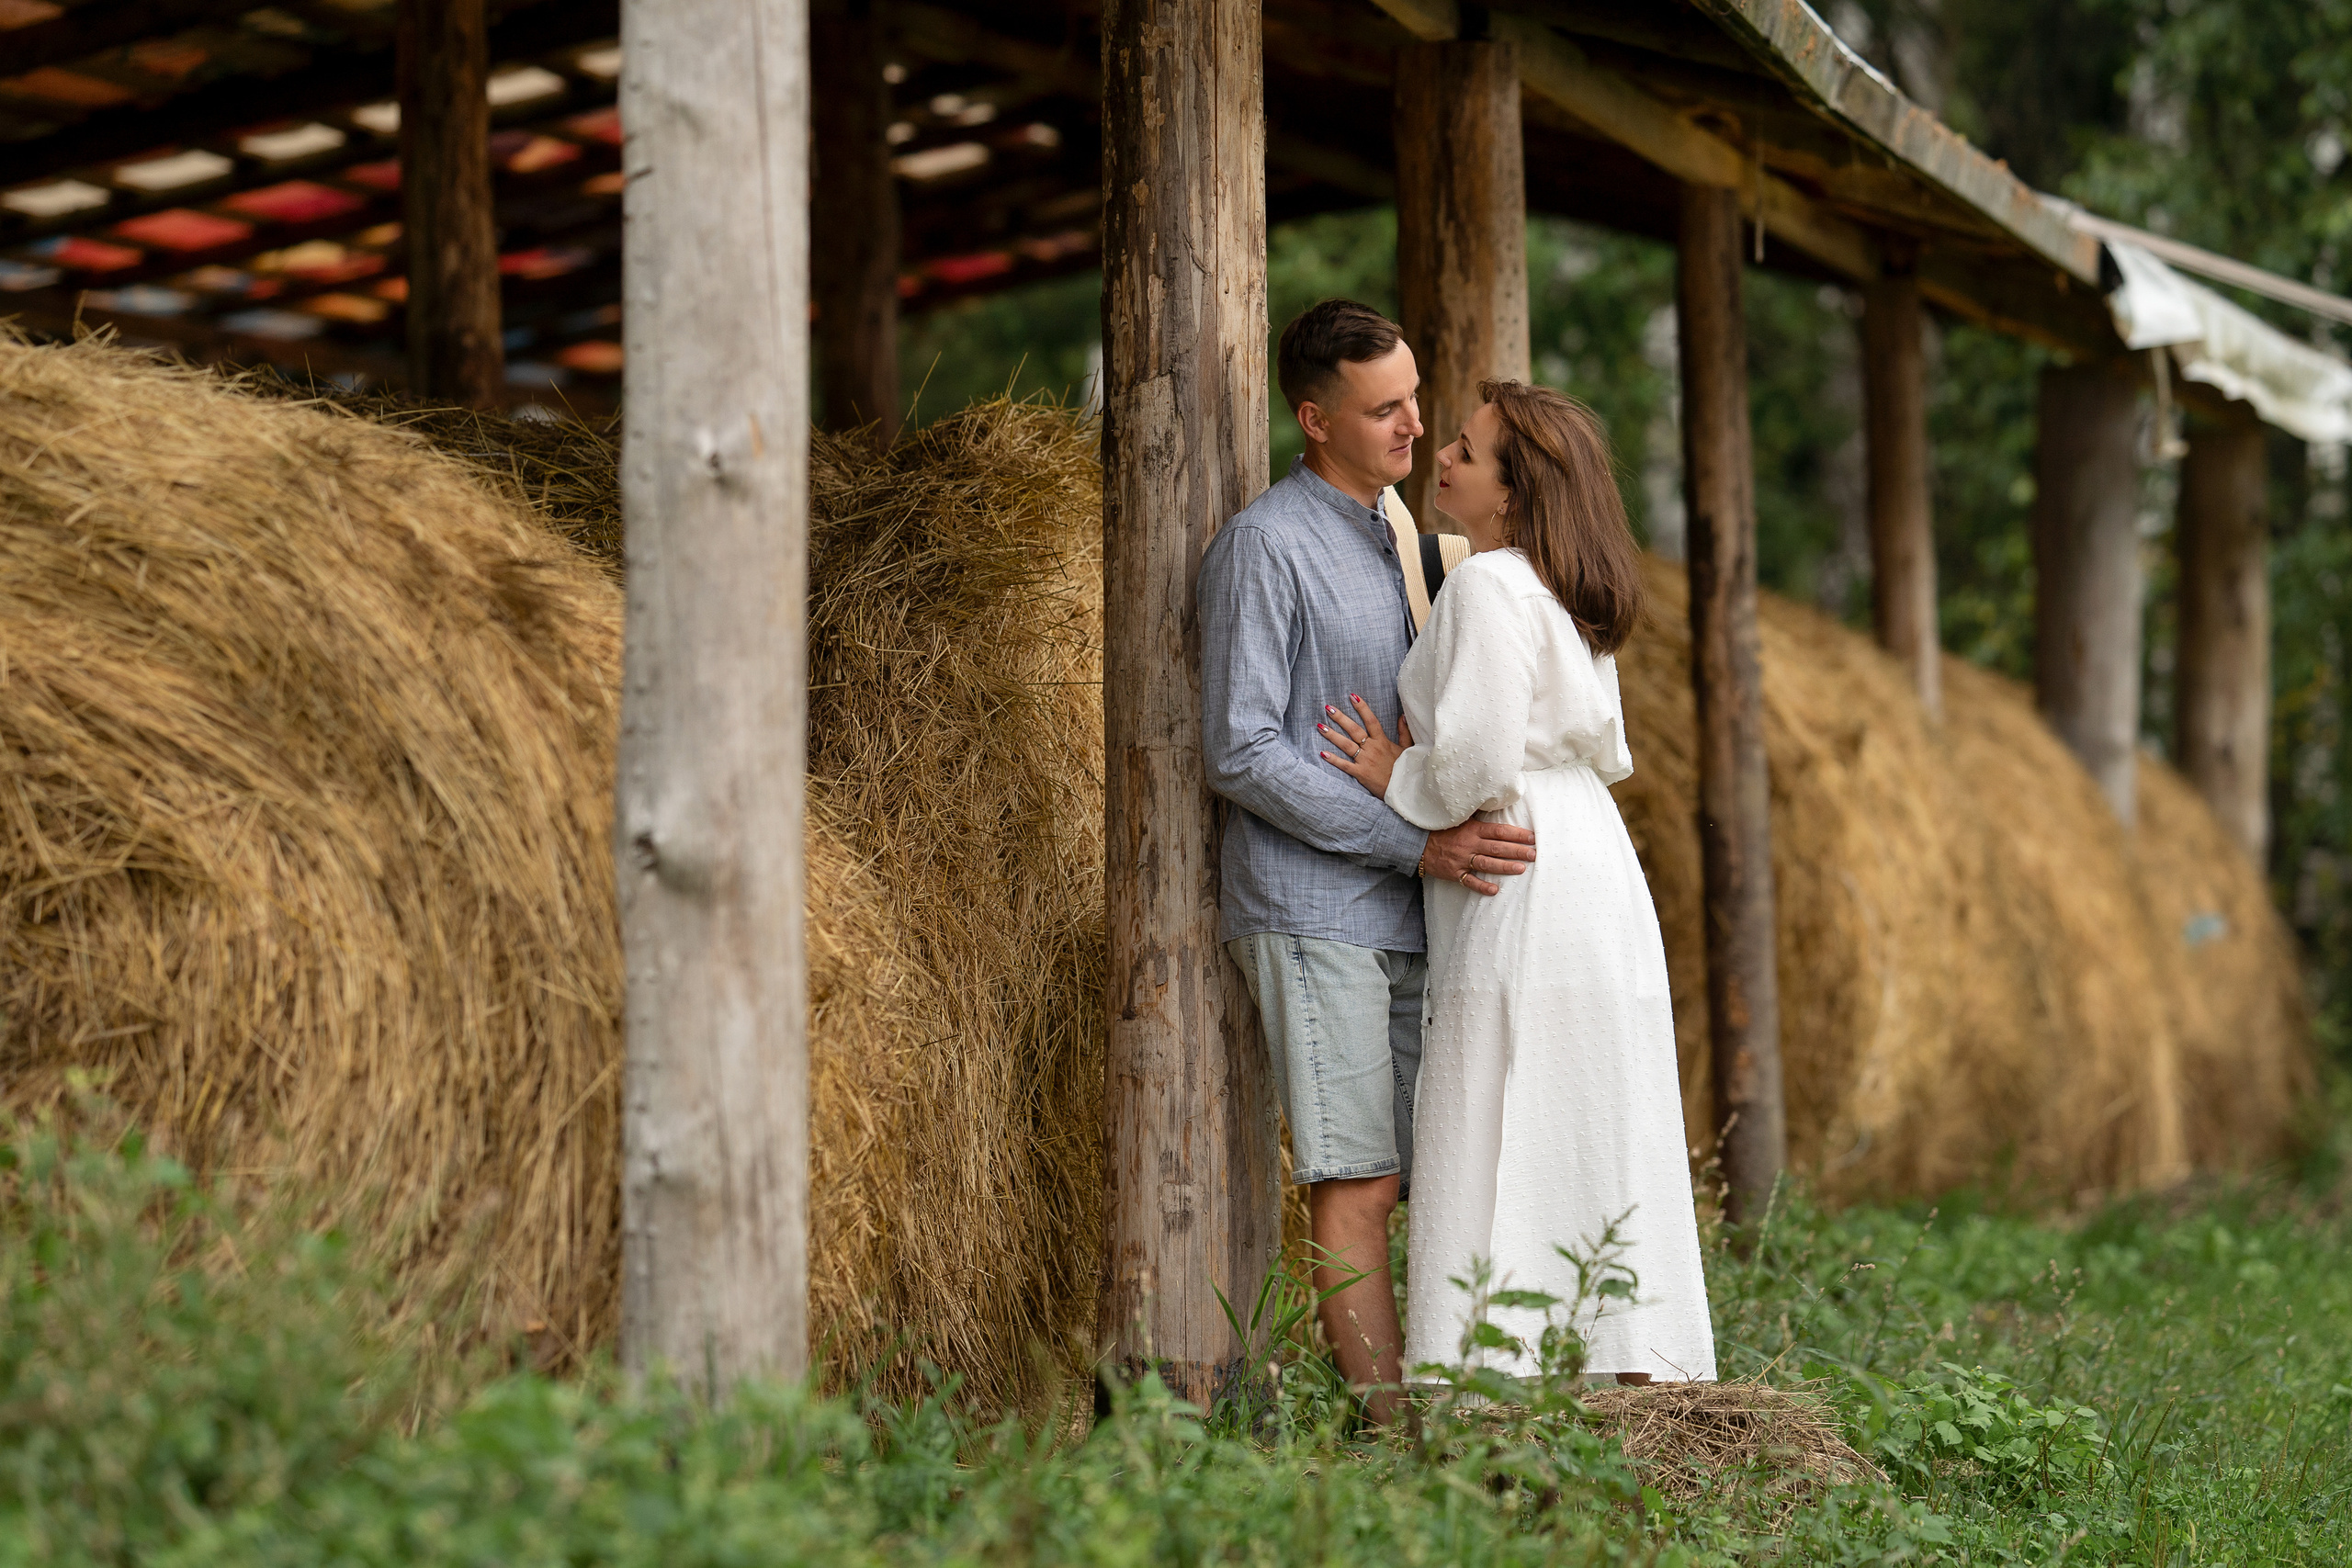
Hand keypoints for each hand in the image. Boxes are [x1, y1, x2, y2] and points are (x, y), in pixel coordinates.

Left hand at [1318, 695, 1407, 797]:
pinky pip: (1345, 765)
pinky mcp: (1361, 773)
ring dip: (1332, 735)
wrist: (1403, 789)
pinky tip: (1322, 753)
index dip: (1362, 708)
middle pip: (1354, 730)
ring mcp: (1366, 761)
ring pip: (1346, 745)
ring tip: (1320, 726)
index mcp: (1383, 741)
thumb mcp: (1407, 748)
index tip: (1352, 696)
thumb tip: (1402, 716)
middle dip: (1340, 718)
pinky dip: (1333, 760)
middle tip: (1328, 707)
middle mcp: (1372, 748)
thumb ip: (1404, 731)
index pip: (1371, 720)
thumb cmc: (1405, 769)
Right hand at [1419, 818, 1535, 895]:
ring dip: (1504, 867)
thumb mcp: (1461, 818)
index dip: (1516, 834)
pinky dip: (1481, 886)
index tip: (1531, 837)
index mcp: (1473, 829)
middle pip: (1497, 848)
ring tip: (1521, 869)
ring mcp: (1462, 860)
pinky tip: (1494, 890)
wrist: (1418, 843)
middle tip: (1533, 854)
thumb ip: (1478, 814)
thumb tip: (1496, 801)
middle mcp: (1469, 844)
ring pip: (1487, 864)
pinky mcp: (1455, 873)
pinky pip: (1469, 881)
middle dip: (1516, 851)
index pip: (1499, 831)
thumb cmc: (1443, 830)